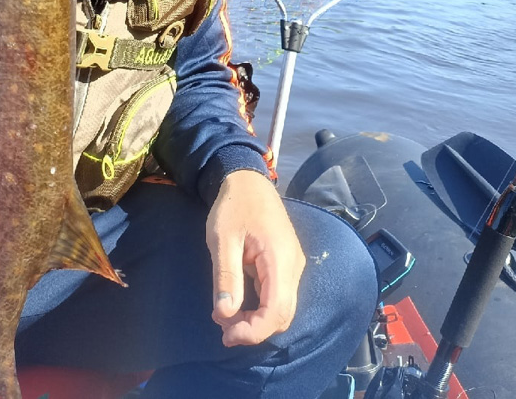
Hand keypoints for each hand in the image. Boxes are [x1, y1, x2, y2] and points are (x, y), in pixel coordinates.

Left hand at [206, 169, 305, 346]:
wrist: (247, 181)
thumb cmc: (233, 206)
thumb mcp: (222, 240)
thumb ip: (226, 277)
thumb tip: (225, 315)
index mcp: (280, 259)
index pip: (276, 310)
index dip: (254, 331)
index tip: (227, 335)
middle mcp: (293, 266)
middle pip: (282, 315)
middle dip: (254, 328)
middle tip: (222, 327)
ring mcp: (292, 266)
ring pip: (282, 308)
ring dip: (256, 319)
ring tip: (225, 315)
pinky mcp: (286, 265)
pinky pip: (278, 296)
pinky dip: (260, 307)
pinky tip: (237, 303)